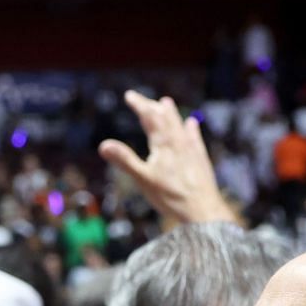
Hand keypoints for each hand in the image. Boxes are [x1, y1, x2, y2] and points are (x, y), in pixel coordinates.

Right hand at [98, 91, 237, 230]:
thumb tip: (103, 145)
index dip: (139, 105)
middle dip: (152, 107)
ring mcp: (191, 149)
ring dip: (171, 113)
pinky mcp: (200, 159)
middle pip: (164, 118)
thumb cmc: (171, 196)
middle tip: (142, 100)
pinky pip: (195, 138)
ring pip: (179, 125)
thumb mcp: (142, 179)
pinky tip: (192, 123)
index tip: (129, 95)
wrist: (202, 210)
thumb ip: (124, 160)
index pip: (149, 117)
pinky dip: (191, 128)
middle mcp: (178, 142)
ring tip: (166, 102)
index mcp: (163, 144)